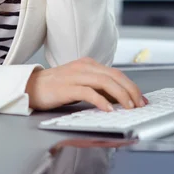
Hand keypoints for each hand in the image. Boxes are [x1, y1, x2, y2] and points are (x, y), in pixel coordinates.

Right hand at [25, 57, 147, 111]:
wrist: (31, 86)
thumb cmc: (56, 87)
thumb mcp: (81, 84)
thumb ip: (98, 88)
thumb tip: (119, 99)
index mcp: (89, 64)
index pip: (116, 73)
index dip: (131, 86)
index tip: (142, 99)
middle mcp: (84, 66)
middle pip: (114, 76)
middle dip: (131, 90)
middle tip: (140, 104)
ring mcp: (75, 75)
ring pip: (105, 82)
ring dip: (121, 95)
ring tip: (129, 107)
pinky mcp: (67, 87)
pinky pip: (88, 92)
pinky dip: (101, 101)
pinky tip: (108, 110)